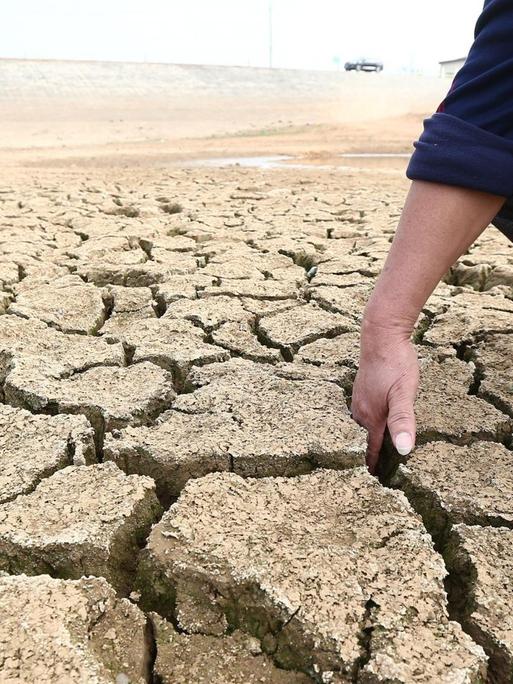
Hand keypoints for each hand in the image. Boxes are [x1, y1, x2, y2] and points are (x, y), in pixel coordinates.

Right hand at [351, 321, 418, 473]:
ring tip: (373, 451)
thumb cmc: (396, 364)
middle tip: (373, 473)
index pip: (372, 449)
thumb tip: (404, 450)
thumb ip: (404, 420)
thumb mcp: (405, 393)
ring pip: (363, 426)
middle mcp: (360, 412)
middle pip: (365, 439)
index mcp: (371, 417)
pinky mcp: (360, 390)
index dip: (374, 466)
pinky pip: (362, 414)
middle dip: (368, 455)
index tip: (372, 482)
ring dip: (367, 438)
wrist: (381, 337)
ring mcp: (358, 400)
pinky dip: (367, 423)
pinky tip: (375, 421)